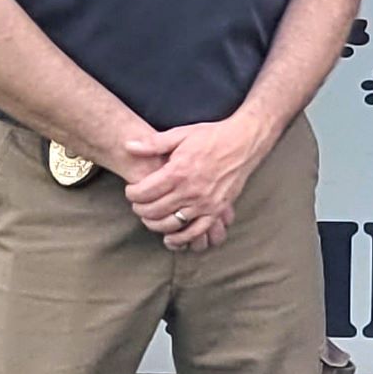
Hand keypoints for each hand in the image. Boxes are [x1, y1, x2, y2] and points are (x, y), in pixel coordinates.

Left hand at [122, 116, 271, 245]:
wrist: (244, 142)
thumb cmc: (212, 137)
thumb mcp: (180, 134)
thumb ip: (153, 143)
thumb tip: (128, 145)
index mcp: (178, 171)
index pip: (144, 192)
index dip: (132, 193)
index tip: (131, 190)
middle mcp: (190, 190)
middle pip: (154, 210)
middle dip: (140, 209)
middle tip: (138, 203)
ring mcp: (204, 203)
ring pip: (170, 224)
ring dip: (154, 224)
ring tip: (150, 217)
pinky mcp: (216, 210)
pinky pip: (195, 232)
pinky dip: (180, 238)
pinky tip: (170, 238)